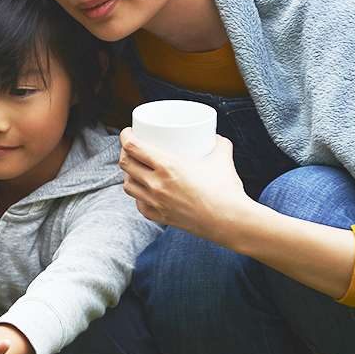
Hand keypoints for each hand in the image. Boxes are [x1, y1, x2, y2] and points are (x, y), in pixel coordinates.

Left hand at [118, 129, 255, 241]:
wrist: (229, 221)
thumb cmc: (226, 189)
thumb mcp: (222, 157)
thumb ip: (218, 143)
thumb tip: (215, 137)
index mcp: (167, 166)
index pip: (132, 147)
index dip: (125, 136)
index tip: (129, 132)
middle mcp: (156, 184)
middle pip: (125, 164)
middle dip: (124, 152)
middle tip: (132, 147)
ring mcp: (155, 202)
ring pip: (128, 185)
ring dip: (128, 174)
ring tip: (136, 168)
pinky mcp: (158, 216)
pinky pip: (139, 203)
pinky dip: (138, 194)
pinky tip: (143, 190)